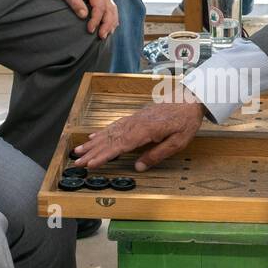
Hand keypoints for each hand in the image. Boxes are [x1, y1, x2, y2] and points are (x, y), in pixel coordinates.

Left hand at [51, 0, 117, 37]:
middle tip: (101, 36)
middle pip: (110, 9)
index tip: (90, 30)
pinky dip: (111, 19)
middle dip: (106, 24)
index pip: (99, 6)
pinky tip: (109, 28)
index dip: (96, 20)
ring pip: (112, 10)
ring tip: (105, 35)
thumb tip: (84, 15)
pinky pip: (110, 10)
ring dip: (111, 23)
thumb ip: (75, 2)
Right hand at [72, 100, 204, 170]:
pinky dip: (102, 132)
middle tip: (76, 161)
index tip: (90, 164)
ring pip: (109, 132)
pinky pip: (115, 125)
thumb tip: (138, 167)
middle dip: (91, 152)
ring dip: (93, 143)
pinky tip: (94, 137)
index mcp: (145, 130)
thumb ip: (157, 155)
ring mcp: (134, 119)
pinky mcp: (135, 117)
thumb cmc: (185, 122)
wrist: (190, 100)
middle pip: (110, 139)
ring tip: (78, 151)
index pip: (120, 145)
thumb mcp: (177, 142)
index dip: (104, 156)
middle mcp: (135, 123)